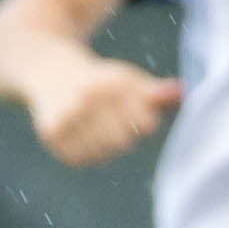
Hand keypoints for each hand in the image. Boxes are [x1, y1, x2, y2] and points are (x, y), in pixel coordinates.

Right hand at [28, 57, 182, 166]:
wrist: (46, 67)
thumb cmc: (98, 80)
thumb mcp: (127, 79)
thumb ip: (156, 91)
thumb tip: (182, 91)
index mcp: (115, 82)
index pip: (146, 124)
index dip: (142, 123)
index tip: (129, 112)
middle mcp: (91, 96)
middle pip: (123, 141)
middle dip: (121, 135)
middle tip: (106, 120)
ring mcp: (69, 114)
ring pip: (102, 153)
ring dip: (102, 147)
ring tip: (91, 127)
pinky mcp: (51, 131)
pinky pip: (80, 159)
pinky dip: (82, 154)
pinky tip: (78, 135)